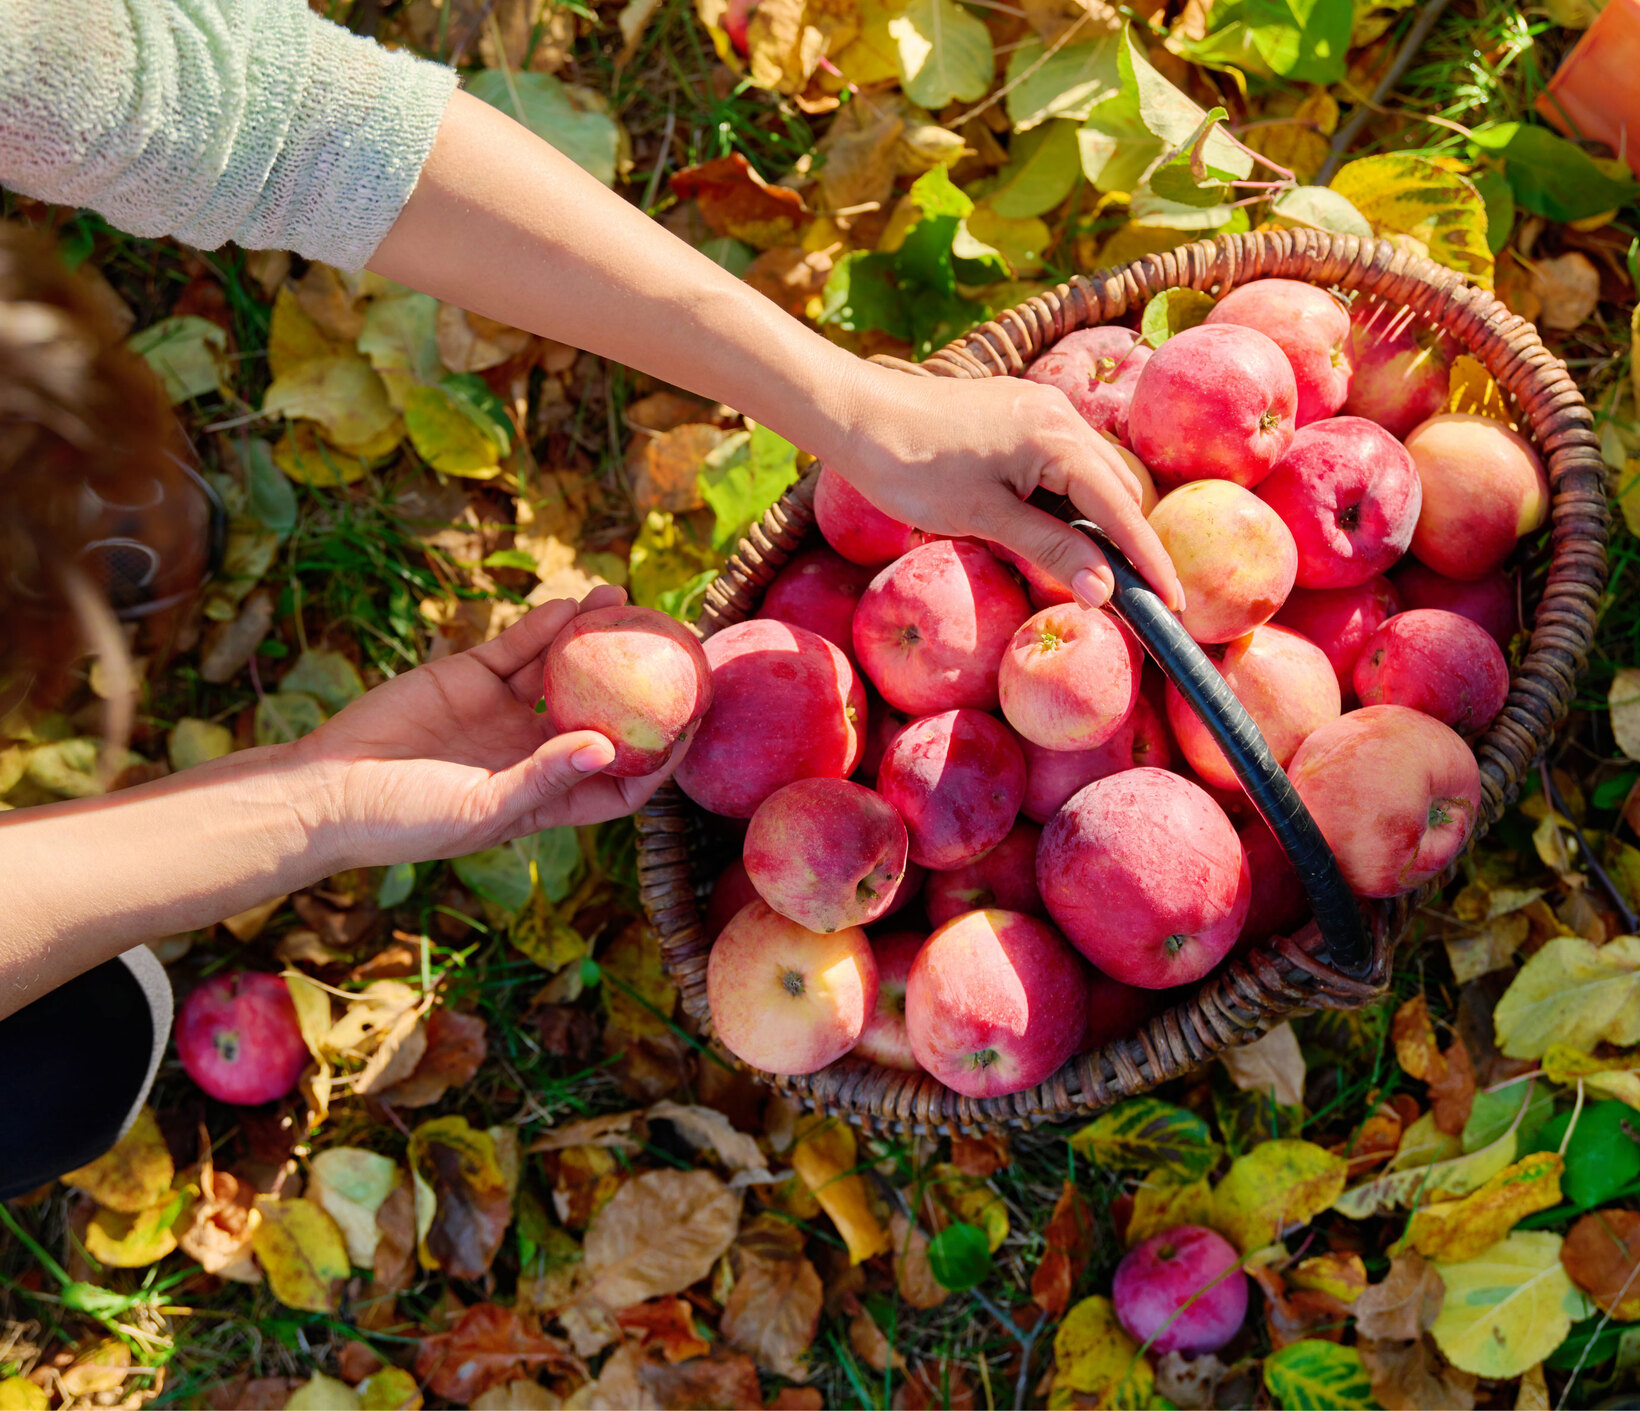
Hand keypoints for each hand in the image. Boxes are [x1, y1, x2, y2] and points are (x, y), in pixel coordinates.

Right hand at [296, 585, 681, 867]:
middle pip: (604, 713)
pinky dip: (546, 626)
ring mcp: (504, 712)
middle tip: (679, 652)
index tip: (693, 725)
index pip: (621, 780)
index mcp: (548, 797)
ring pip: (566, 669)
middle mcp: (533, 752)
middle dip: (642, 686)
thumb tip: (607, 748)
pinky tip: (575, 605)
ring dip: (596, 639)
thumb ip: (544, 777)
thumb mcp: (482, 809)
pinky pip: (520, 647)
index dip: (659, 757)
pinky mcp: (471, 677)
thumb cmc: (408, 821)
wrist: (327, 790)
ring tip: (629, 605)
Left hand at [824, 362, 1184, 612]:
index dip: (1148, 560)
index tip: (1171, 603)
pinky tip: (1058, 530)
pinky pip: (1065, 462)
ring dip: (1099, 522)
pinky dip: (1071, 499)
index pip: (1121, 509)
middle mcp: (1060, 415)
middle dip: (1130, 543)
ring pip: (1091, 475)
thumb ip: (1050, 548)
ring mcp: (1040, 410)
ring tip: (1100, 572)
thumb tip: (1105, 588)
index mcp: (1057, 438)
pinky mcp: (1020, 414)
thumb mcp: (985, 517)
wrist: (858, 416)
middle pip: (1116, 489)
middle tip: (1139, 598)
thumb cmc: (913, 467)